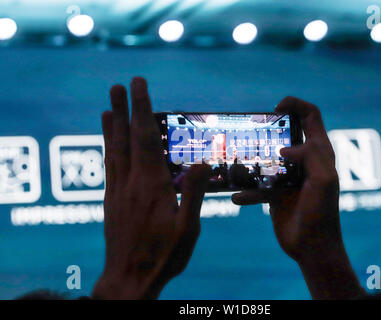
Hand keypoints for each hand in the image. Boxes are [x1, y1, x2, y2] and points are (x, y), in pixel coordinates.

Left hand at [92, 77, 210, 299]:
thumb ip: (193, 193)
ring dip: (112, 126)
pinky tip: (108, 142)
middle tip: (119, 85)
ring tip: (109, 106)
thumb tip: (202, 162)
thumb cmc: (163, 255)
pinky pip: (108, 167)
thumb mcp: (188, 228)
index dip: (143, 109)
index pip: (147, 138)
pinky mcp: (111, 201)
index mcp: (153, 185)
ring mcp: (118, 191)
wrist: (129, 279)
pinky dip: (107, 148)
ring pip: (114, 151)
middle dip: (125, 109)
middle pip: (127, 138)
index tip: (139, 86)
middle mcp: (131, 183)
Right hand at [232, 96, 363, 298]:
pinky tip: (237, 197)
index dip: (296, 105)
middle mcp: (304, 160)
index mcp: (320, 152)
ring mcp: (288, 176)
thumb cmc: (322, 213)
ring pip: (267, 156)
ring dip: (253, 157)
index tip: (275, 107)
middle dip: (268, 128)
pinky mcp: (275, 192)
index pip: (311, 116)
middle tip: (251, 130)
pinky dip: (247, 191)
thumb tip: (285, 148)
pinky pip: (257, 184)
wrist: (311, 247)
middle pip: (286, 132)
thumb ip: (311, 156)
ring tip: (236, 160)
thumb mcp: (323, 180)